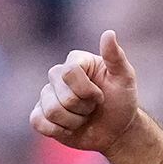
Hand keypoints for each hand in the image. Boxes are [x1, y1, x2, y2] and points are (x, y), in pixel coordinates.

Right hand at [29, 30, 162, 163]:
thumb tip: (109, 33)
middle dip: (84, 109)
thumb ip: (116, 57)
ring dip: (74, 121)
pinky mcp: (40, 113)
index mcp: (76, 61)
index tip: (101, 95)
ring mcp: (47, 94)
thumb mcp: (125, 78)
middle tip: (93, 108)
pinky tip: (70, 128)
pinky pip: (38, 122)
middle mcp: (57, 74)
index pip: (69, 72)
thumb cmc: (121, 101)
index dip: (87, 91)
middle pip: (63, 96)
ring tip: (83, 118)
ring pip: (52, 111)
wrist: (116, 129)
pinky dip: (59, 130)